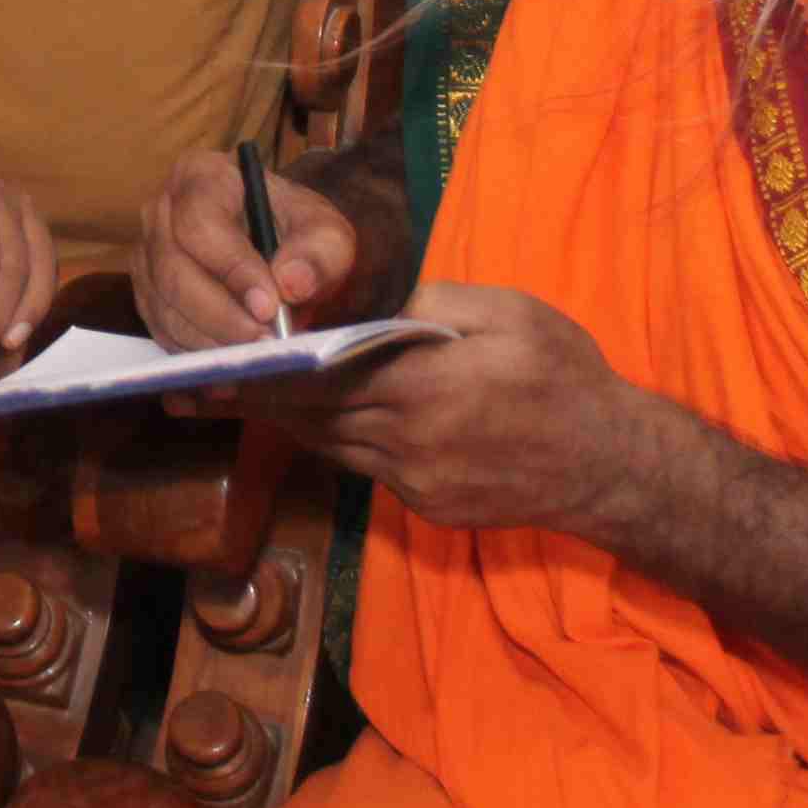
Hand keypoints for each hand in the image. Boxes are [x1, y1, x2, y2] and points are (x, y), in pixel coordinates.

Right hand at [137, 151, 358, 344]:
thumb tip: (292, 283)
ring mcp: (146, 255)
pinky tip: (231, 366)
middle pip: (173, 271)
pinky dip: (195, 354)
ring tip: (253, 359)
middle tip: (264, 344)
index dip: (232, 269)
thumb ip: (320, 252)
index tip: (269, 306)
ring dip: (209, 342)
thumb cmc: (297, 232)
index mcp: (201, 176)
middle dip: (220, 316)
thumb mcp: (326, 233)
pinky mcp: (146, 294)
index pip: (201, 224)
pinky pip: (160, 330)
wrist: (279, 249)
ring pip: (164, 307)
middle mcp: (160, 211)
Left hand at [242, 282, 651, 532]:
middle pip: (314, 418)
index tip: (218, 362)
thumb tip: (376, 310)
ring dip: (287, 423)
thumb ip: (435, 303)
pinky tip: (313, 421)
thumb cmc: (564, 375)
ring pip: (332, 446)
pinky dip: (335, 441)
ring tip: (238, 400)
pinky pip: (364, 467)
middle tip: (198, 386)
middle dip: (257, 400)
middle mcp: (410, 441)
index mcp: (427, 386)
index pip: (325, 376)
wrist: (609, 465)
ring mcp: (415, 480)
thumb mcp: (509, 313)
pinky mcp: (424, 504)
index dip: (267, 371)